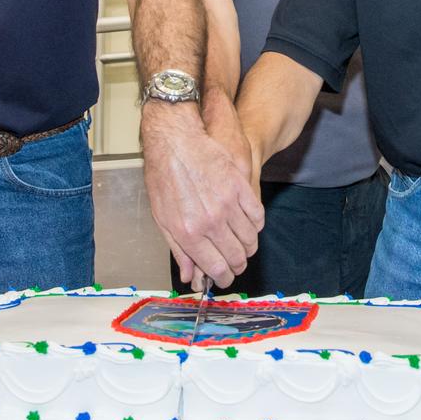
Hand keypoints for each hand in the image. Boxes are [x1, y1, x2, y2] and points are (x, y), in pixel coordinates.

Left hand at [141, 101, 263, 288]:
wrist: (176, 142)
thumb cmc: (164, 177)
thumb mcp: (162, 218)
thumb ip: (179, 249)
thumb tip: (190, 276)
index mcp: (189, 233)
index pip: (217, 268)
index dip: (225, 278)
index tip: (226, 277)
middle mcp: (211, 221)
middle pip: (237, 256)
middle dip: (238, 264)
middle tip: (237, 262)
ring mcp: (228, 203)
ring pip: (251, 238)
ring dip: (249, 246)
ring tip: (243, 244)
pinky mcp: (241, 186)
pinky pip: (258, 215)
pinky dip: (256, 224)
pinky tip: (249, 223)